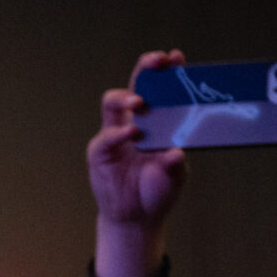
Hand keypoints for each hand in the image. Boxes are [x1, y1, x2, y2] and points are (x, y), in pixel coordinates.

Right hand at [89, 49, 189, 276]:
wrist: (137, 218)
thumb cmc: (158, 190)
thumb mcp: (176, 175)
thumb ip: (176, 162)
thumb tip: (175, 151)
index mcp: (157, 122)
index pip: (161, 90)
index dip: (167, 72)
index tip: (176, 57)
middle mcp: (134, 122)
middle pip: (136, 86)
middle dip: (145, 70)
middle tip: (157, 61)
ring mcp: (114, 135)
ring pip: (112, 103)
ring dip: (126, 97)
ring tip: (140, 102)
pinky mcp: (100, 154)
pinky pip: (105, 138)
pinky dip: (116, 134)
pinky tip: (130, 134)